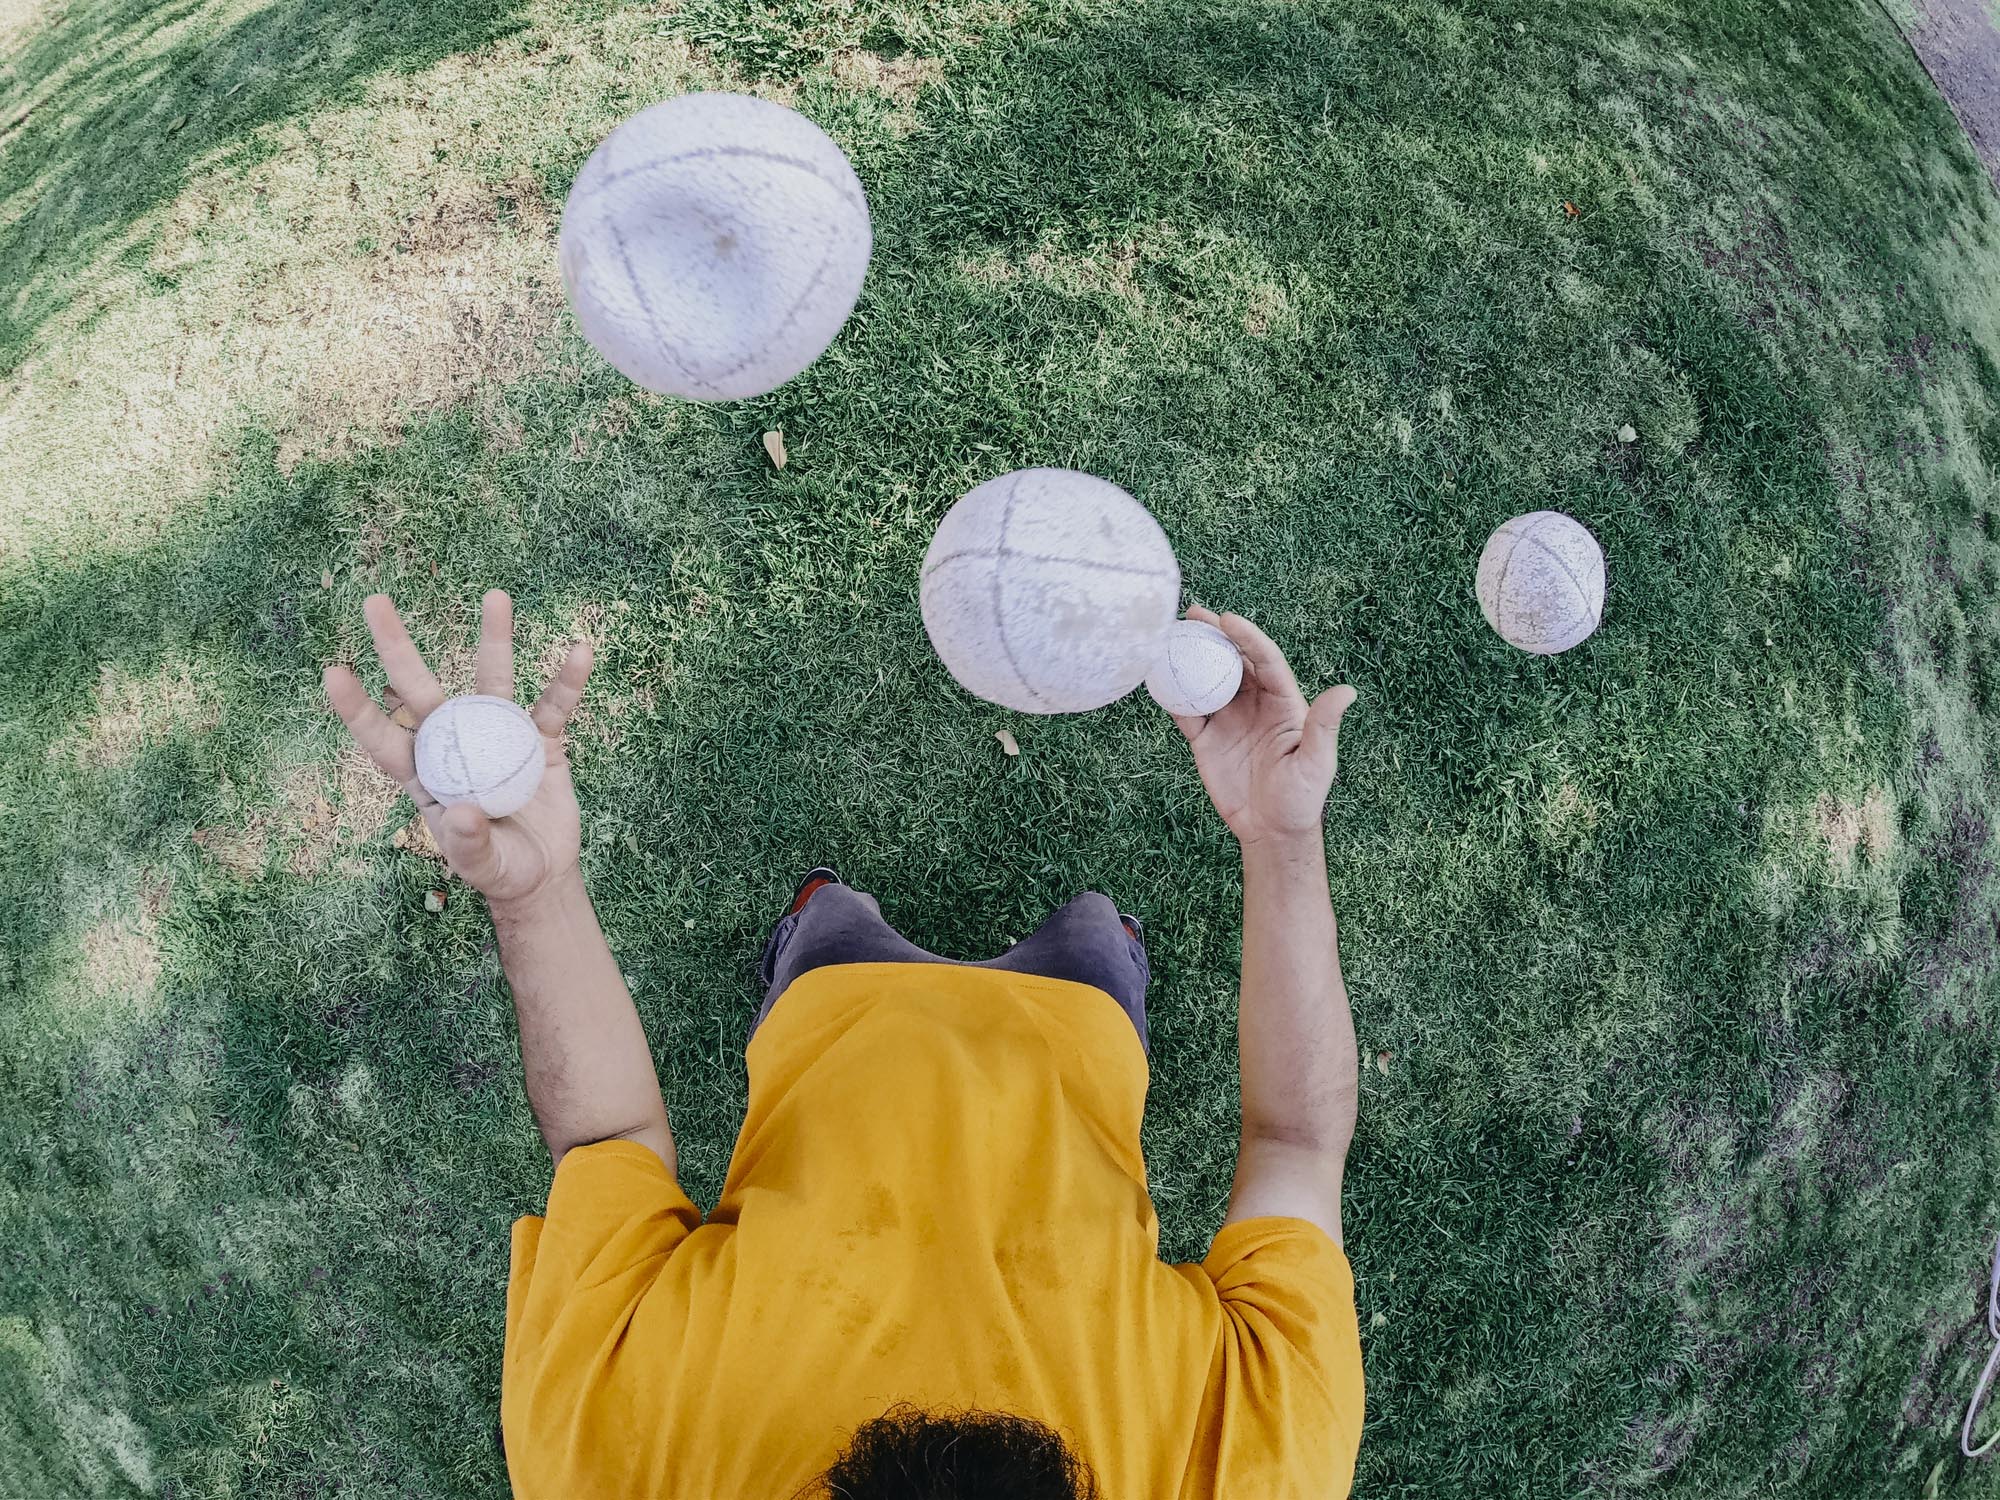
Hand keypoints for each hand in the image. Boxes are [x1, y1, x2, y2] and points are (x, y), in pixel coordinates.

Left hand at [323, 590, 594, 906]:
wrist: (543, 874)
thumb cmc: (499, 870)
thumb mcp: (481, 866)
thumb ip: (470, 845)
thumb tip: (465, 812)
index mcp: (426, 775)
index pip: (385, 738)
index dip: (359, 708)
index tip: (332, 672)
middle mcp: (456, 744)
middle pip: (421, 689)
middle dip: (398, 647)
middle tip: (374, 601)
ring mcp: (499, 737)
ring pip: (491, 679)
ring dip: (494, 639)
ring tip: (496, 596)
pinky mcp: (541, 741)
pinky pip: (554, 705)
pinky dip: (567, 681)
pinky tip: (579, 652)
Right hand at [1171, 607, 1356, 848]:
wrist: (1271, 831)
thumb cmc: (1302, 798)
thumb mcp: (1317, 762)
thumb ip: (1324, 725)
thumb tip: (1347, 691)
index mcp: (1283, 702)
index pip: (1265, 660)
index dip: (1248, 638)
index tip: (1228, 620)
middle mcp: (1254, 704)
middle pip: (1232, 661)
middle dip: (1214, 635)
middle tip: (1193, 614)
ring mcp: (1228, 720)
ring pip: (1206, 680)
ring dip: (1189, 658)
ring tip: (1168, 636)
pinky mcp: (1206, 740)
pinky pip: (1186, 712)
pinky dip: (1171, 695)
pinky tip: (1155, 677)